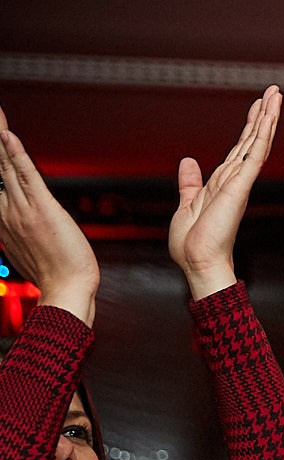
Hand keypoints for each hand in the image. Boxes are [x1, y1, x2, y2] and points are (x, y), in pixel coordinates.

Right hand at [0, 107, 98, 323]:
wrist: (67, 290)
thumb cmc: (55, 275)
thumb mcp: (29, 251)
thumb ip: (21, 233)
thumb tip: (23, 229)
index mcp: (3, 220)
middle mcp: (6, 211)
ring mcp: (22, 209)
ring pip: (4, 166)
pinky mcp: (42, 209)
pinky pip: (26, 175)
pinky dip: (16, 154)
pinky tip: (8, 135)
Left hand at [168, 87, 281, 299]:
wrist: (197, 262)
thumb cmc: (193, 243)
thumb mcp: (187, 204)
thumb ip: (190, 182)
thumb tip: (188, 161)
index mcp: (224, 183)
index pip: (240, 148)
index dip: (249, 126)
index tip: (258, 106)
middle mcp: (235, 180)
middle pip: (252, 140)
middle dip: (264, 115)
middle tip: (274, 92)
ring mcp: (239, 183)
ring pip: (256, 143)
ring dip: (267, 119)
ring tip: (276, 96)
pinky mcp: (239, 188)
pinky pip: (253, 157)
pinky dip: (261, 137)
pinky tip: (268, 120)